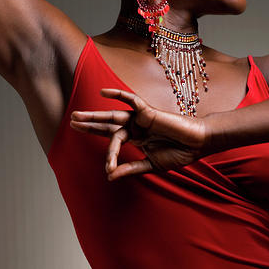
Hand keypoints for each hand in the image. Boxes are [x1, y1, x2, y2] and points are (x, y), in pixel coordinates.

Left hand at [70, 88, 207, 180]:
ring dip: (94, 116)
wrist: (198, 144)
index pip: (113, 141)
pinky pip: (131, 100)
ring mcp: (140, 119)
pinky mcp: (148, 112)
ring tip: (76, 116)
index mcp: (136, 139)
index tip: (107, 169)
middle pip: (107, 125)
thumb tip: (110, 176)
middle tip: (71, 122)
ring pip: (112, 116)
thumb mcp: (152, 165)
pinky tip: (103, 92)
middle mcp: (135, 128)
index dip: (107, 154)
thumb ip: (131, 168)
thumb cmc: (179, 153)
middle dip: (89, 125)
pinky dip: (118, 95)